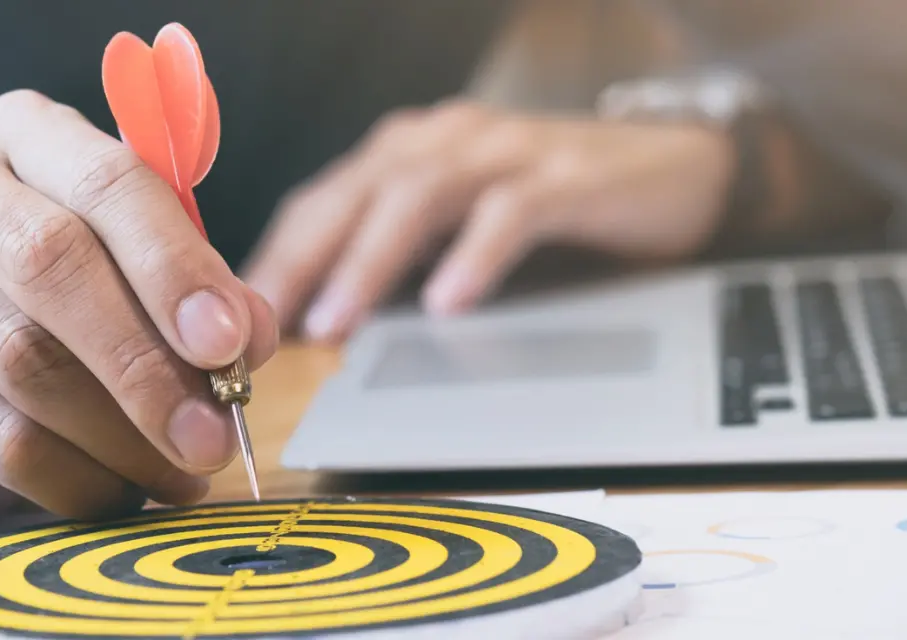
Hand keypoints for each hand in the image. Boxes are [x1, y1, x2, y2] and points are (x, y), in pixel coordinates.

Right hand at [0, 90, 277, 531]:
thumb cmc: (45, 306)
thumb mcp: (127, 276)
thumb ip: (194, 293)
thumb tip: (253, 337)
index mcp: (21, 135)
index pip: (108, 180)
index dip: (176, 266)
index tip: (231, 342)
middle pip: (53, 264)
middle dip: (149, 361)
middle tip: (214, 433)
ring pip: (24, 358)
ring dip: (124, 434)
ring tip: (182, 472)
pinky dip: (76, 477)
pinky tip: (118, 493)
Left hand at [244, 101, 733, 342]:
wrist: (674, 168)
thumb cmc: (554, 203)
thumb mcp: (462, 225)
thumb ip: (402, 253)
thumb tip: (324, 318)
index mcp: (411, 154)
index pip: (324, 200)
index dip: (276, 257)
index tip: (232, 318)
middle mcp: (448, 140)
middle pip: (356, 192)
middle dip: (301, 259)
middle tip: (263, 325)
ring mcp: (508, 152)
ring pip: (420, 195)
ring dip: (370, 260)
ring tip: (336, 323)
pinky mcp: (567, 176)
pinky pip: (511, 212)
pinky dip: (474, 256)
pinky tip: (448, 302)